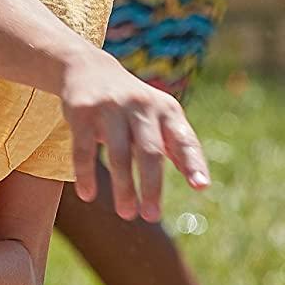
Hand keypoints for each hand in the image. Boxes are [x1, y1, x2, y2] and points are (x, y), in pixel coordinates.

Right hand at [59, 49, 208, 221]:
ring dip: (123, 187)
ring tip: (126, 214)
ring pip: (119, 153)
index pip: (183, 139)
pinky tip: (88, 196)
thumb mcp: (158, 116)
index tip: (201, 186)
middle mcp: (141, 106)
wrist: (88, 68)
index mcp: (165, 110)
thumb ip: (177, 146)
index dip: (193, 163)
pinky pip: (84, 149)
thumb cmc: (131, 104)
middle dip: (151, 186)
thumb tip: (201, 184)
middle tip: (151, 216)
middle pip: (150, 151)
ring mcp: (111, 107)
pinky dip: (86, 174)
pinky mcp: (83, 112)